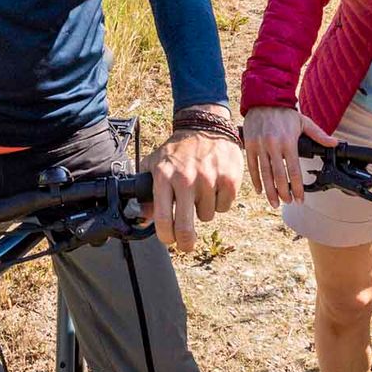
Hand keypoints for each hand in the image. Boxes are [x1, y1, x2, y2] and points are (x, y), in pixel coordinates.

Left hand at [143, 115, 241, 252]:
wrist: (205, 127)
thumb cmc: (177, 150)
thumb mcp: (155, 165)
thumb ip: (146, 193)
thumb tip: (143, 221)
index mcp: (164, 176)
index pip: (162, 218)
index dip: (166, 236)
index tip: (169, 240)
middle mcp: (186, 179)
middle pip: (186, 227)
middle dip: (185, 242)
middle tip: (186, 244)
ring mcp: (209, 179)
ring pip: (207, 216)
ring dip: (204, 210)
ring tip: (201, 191)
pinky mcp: (229, 179)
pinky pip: (224, 207)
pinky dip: (220, 201)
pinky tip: (215, 186)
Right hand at [241, 106, 336, 207]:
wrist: (263, 99)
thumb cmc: (284, 112)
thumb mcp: (304, 122)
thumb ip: (319, 134)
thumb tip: (335, 143)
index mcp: (288, 141)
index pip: (294, 171)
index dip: (297, 187)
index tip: (300, 199)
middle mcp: (273, 145)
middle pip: (279, 176)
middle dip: (284, 192)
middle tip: (288, 203)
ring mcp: (260, 146)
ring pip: (265, 174)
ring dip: (270, 191)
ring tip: (275, 202)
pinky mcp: (249, 145)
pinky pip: (252, 166)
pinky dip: (256, 180)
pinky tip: (260, 190)